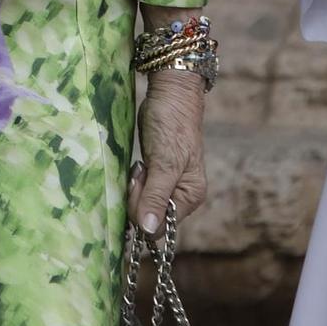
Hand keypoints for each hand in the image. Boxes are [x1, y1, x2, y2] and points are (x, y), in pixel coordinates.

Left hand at [130, 68, 207, 238]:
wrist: (170, 95)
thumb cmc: (171, 126)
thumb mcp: (164, 162)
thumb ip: (156, 196)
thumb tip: (149, 230)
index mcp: (191, 197)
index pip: (159, 225)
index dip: (142, 210)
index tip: (139, 182)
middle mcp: (182, 195)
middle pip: (150, 217)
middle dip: (138, 197)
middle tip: (140, 170)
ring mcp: (170, 185)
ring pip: (143, 204)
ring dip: (135, 188)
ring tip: (141, 165)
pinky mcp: (158, 175)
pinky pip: (142, 191)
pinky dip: (135, 182)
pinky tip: (139, 166)